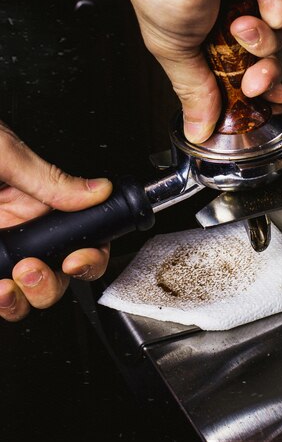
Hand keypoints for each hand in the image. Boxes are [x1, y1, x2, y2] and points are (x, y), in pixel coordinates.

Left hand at [0, 122, 111, 320]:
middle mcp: (17, 228)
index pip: (78, 234)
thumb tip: (97, 190)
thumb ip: (49, 178)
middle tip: (31, 269)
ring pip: (23, 293)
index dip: (87, 255)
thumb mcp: (3, 155)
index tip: (76, 259)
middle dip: (49, 282)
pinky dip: (0, 300)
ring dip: (22, 298)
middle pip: (55, 275)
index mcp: (34, 201)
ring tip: (7, 284)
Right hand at [122, 0, 281, 142]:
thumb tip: (196, 129)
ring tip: (242, 22)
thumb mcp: (170, 49)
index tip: (259, 101)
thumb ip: (193, 91)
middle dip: (264, 74)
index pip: (238, 61)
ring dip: (265, 37)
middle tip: (254, 81)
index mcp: (205, 19)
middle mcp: (236, 2)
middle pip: (269, 54)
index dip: (251, 84)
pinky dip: (281, 6)